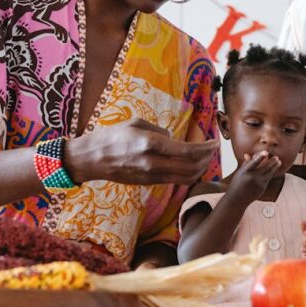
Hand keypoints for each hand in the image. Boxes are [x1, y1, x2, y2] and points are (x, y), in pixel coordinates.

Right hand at [65, 117, 217, 186]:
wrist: (92, 159)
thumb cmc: (112, 136)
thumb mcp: (136, 123)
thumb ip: (158, 130)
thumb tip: (173, 139)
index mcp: (150, 144)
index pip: (187, 151)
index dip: (205, 148)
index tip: (214, 142)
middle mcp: (152, 162)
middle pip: (191, 166)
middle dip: (207, 159)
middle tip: (213, 149)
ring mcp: (151, 175)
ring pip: (185, 177)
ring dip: (200, 169)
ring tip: (206, 158)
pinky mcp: (148, 183)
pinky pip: (175, 180)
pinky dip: (188, 174)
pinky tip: (192, 166)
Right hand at [227, 150, 281, 203]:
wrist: (237, 199)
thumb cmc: (237, 184)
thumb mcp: (240, 173)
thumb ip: (246, 164)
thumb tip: (249, 155)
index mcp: (245, 172)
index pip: (253, 163)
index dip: (260, 157)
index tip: (266, 152)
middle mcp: (252, 178)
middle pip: (264, 168)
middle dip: (272, 162)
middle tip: (277, 157)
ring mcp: (258, 184)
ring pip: (269, 173)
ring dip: (275, 167)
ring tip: (279, 162)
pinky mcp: (262, 188)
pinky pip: (268, 179)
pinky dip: (271, 173)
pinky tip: (274, 169)